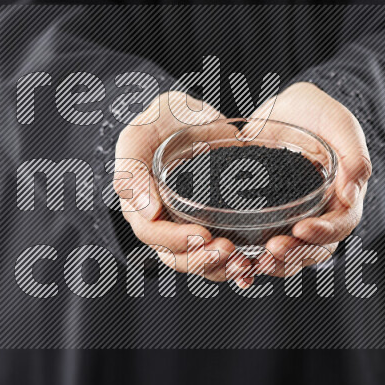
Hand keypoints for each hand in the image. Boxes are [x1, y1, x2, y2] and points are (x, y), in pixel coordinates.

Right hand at [114, 91, 252, 282]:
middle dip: (202, 259)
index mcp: (141, 206)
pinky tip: (253, 268)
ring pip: (201, 262)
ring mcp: (190, 227)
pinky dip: (237, 265)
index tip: (201, 235)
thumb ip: (131, 169)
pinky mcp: (216, 225)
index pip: (153, 234)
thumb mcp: (139, 135)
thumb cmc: (162, 121)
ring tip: (243, 262)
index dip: (175, 240)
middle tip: (227, 249)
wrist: (193, 115)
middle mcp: (164, 223)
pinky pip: (224, 253)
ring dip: (222, 267)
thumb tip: (147, 212)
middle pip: (178, 257)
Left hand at [237, 82, 372, 284]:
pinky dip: (247, 255)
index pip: (340, 226)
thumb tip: (352, 194)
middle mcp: (319, 216)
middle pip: (313, 250)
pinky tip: (232, 258)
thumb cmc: (319, 113)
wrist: (284, 109)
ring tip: (252, 262)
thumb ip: (353, 154)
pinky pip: (258, 244)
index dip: (323, 233)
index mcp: (343, 200)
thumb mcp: (340, 124)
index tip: (302, 228)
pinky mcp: (264, 218)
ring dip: (271, 264)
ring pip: (287, 255)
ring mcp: (291, 220)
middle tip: (272, 249)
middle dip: (294, 254)